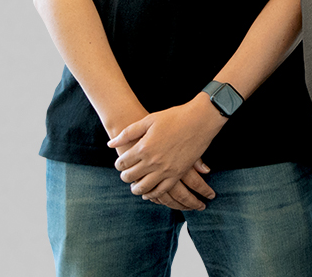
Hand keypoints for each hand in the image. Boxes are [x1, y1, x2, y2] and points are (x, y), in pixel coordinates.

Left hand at [108, 95, 224, 209]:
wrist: (200, 120)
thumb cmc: (174, 117)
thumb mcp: (148, 120)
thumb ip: (128, 133)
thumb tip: (111, 144)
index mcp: (143, 147)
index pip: (122, 163)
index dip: (119, 164)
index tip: (121, 163)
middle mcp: (152, 161)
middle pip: (130, 177)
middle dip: (125, 176)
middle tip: (126, 174)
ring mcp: (165, 169)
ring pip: (143, 188)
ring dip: (136, 189)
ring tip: (135, 186)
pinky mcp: (177, 174)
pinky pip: (162, 191)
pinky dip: (153, 195)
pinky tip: (149, 193)